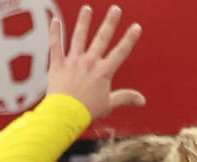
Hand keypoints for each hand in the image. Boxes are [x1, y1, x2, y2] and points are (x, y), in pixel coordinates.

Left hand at [46, 5, 144, 120]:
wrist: (63, 116)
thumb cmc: (86, 112)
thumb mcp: (109, 104)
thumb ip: (125, 98)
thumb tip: (142, 100)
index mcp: (104, 71)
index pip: (120, 52)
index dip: (129, 39)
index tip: (136, 27)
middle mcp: (90, 63)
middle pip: (102, 38)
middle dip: (109, 22)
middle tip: (115, 9)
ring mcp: (73, 62)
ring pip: (79, 37)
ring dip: (83, 21)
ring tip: (87, 8)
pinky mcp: (57, 65)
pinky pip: (55, 46)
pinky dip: (54, 33)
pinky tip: (54, 20)